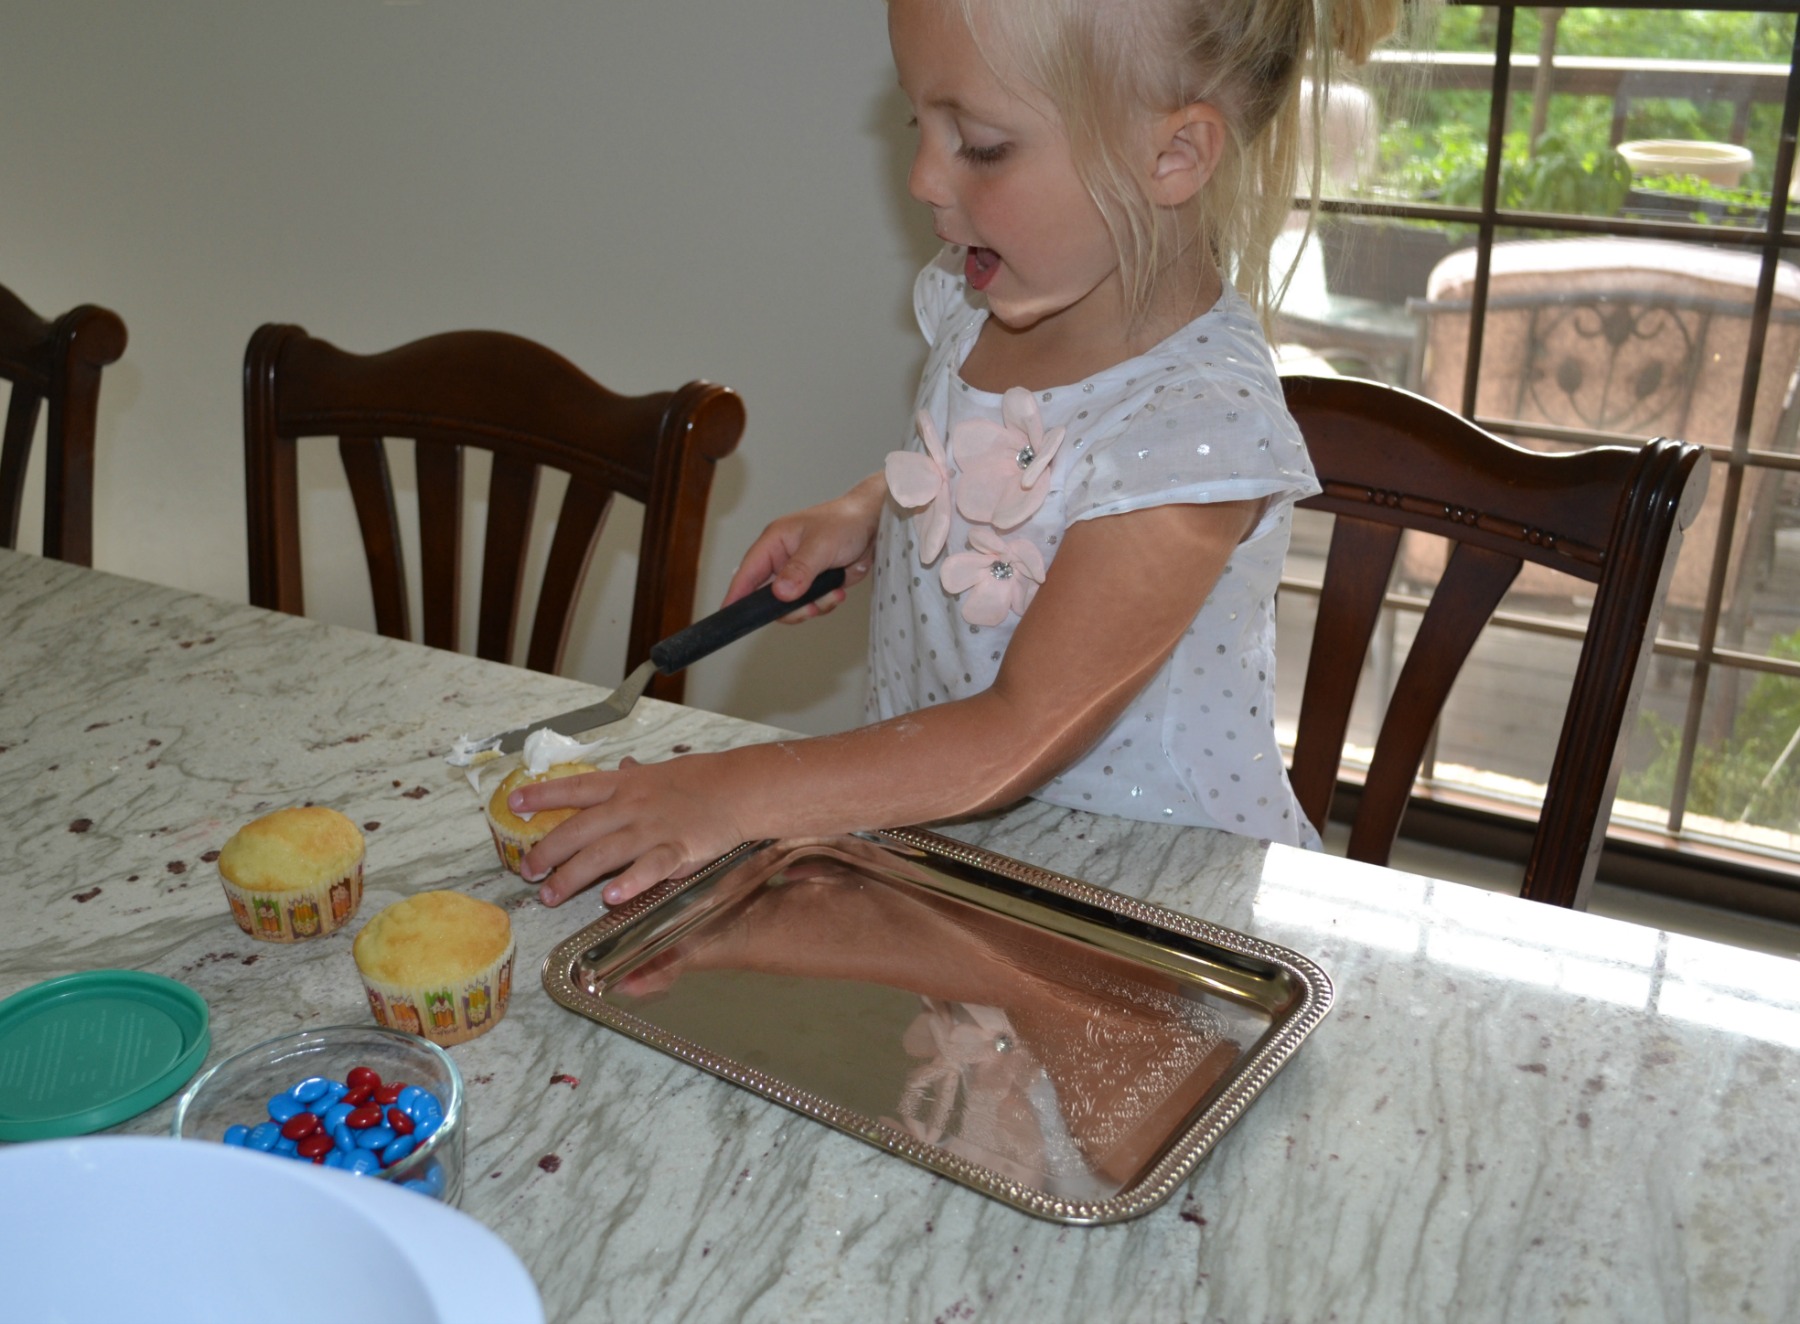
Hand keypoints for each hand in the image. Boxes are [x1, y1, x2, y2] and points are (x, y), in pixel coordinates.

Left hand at [513, 754, 751, 907]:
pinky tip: (611, 898)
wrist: (739, 788)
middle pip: (579, 829)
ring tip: (549, 894)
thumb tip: (621, 764)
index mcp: (625, 785)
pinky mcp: (677, 850)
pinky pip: (649, 869)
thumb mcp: (661, 772)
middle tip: (526, 871)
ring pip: (602, 853)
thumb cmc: (701, 781)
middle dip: (547, 851)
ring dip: (571, 875)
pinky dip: (630, 882)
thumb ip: (635, 775)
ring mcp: (652, 829)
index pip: (575, 789)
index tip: (515, 805)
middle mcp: (631, 806)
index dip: (543, 797)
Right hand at [723, 474, 886, 621]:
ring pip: (790, 605)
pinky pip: (809, 604)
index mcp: (774, 542)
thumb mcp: (821, 546)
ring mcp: (798, 573)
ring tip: (833, 594)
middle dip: (790, 608)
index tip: (730, 616)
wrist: (875, 524)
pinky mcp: (814, 583)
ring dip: (812, 606)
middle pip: (767, 597)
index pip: (747, 572)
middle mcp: (782, 559)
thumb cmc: (846, 522)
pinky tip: (839, 591)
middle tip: (810, 608)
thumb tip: (779, 594)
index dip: (736, 594)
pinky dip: (823, 604)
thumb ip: (799, 570)